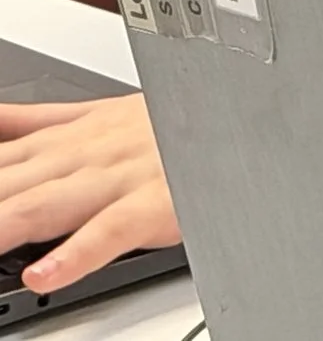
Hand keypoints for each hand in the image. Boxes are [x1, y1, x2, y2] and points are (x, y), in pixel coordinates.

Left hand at [0, 93, 179, 291]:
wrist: (236, 114)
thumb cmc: (171, 121)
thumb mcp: (98, 111)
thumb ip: (32, 122)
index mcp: (65, 136)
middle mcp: (82, 156)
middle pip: (5, 185)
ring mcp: (118, 179)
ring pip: (44, 205)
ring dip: (2, 225)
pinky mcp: (155, 203)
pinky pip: (111, 229)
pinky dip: (77, 253)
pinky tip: (45, 275)